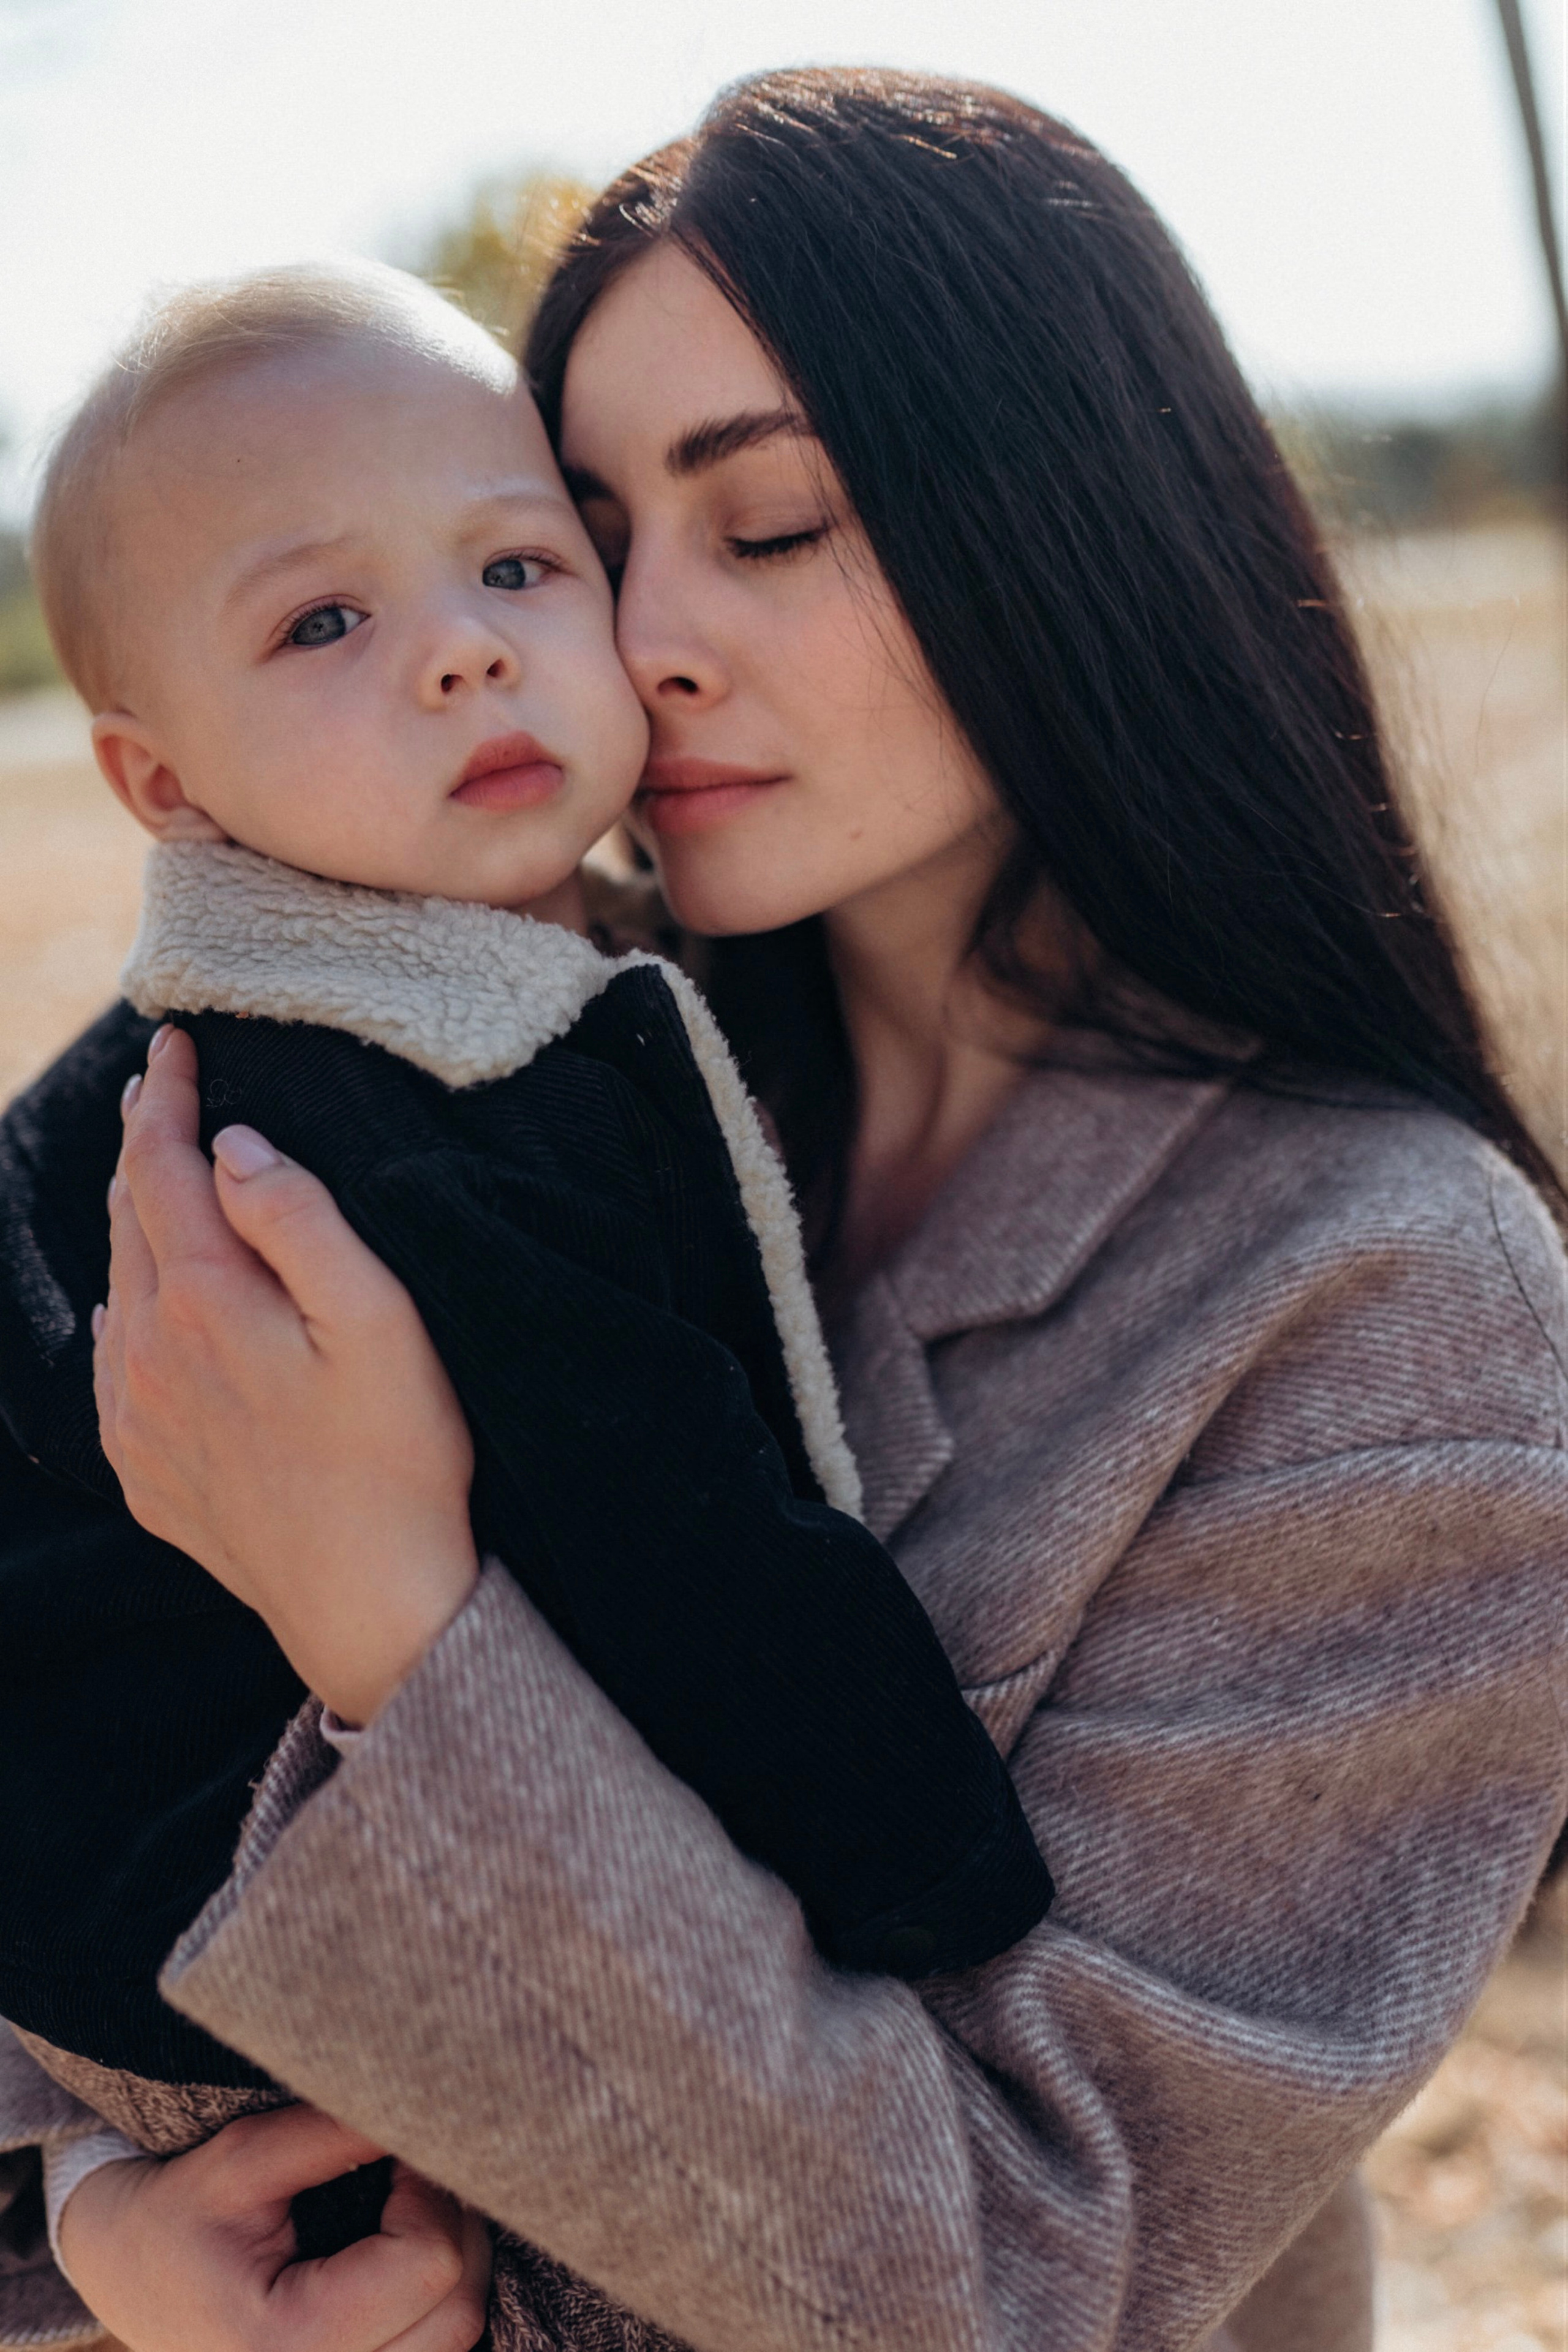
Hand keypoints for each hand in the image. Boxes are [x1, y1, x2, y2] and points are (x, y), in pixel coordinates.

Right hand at [57, 2104, 490, 2351]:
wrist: (131, 2276)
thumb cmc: (181, 2215)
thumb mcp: (243, 2160)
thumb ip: (333, 2133)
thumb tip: (427, 2104)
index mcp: (288, 2343)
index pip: (428, 2265)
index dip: (430, 2194)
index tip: (398, 2153)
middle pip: (458, 2310)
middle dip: (454, 2226)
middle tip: (412, 2174)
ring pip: (459, 2335)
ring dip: (455, 2263)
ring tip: (410, 2211)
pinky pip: (438, 2347)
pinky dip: (439, 2299)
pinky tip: (408, 2257)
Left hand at [94, 1025, 479, 1724]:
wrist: (371, 1604)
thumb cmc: (398, 1456)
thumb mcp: (379, 1320)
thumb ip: (301, 1221)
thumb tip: (232, 1148)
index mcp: (205, 1302)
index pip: (164, 1168)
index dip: (166, 1099)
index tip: (175, 1044)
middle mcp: (149, 1354)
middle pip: (129, 1220)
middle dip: (144, 1148)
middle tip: (160, 1092)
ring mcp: (138, 1419)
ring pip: (118, 1289)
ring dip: (134, 1226)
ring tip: (157, 1183)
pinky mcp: (145, 1471)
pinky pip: (116, 1368)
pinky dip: (128, 1314)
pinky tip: (145, 1310)